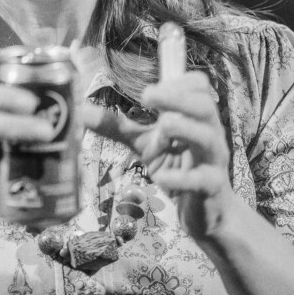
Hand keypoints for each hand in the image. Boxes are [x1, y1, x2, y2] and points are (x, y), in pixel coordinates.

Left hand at [84, 70, 233, 241]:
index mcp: (196, 117)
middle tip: (146, 97)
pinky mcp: (212, 187)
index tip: (149, 93)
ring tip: (158, 134)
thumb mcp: (144, 143)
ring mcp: (213, 160)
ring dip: (181, 129)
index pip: (199, 85)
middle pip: (205, 105)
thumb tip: (80, 111)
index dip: (176, 82)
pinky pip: (202, 179)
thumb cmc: (177, 167)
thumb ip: (117, 126)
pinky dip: (180, 177)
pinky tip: (161, 177)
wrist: (205, 212)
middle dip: (176, 97)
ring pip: (206, 137)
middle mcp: (209, 133)